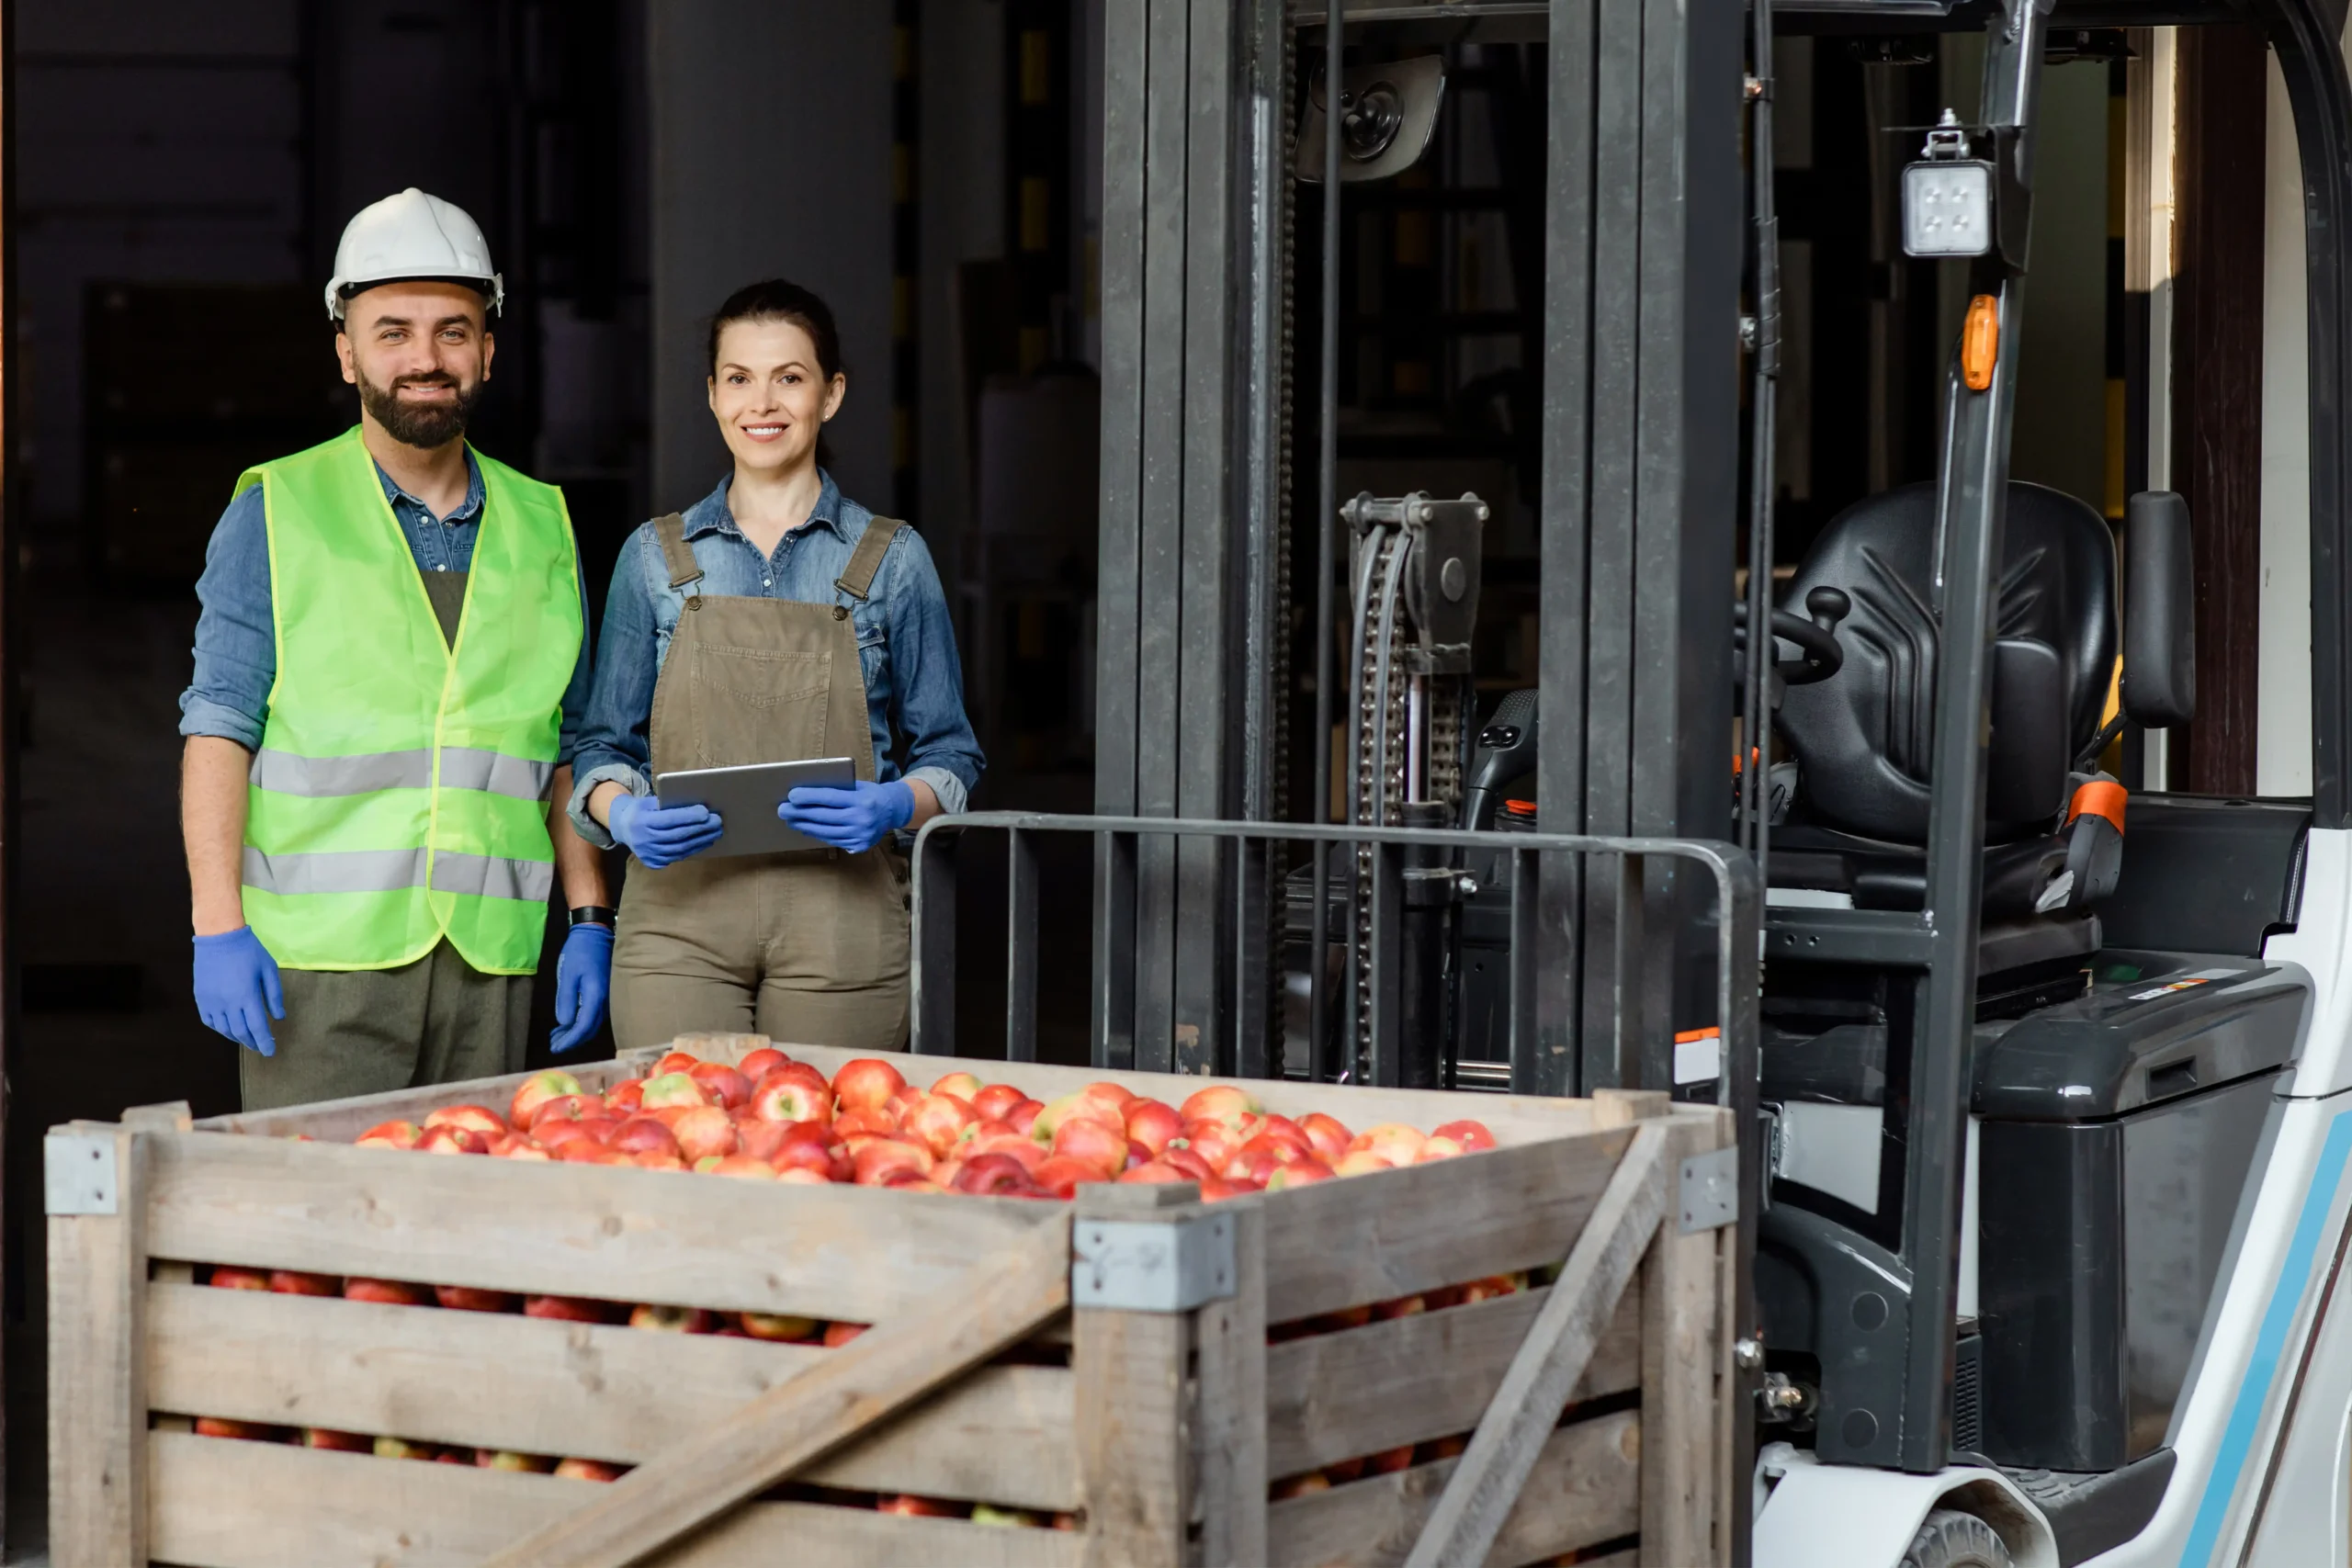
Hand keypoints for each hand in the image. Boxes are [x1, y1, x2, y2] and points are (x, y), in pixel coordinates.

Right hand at [192, 926, 283, 1056]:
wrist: (219, 936)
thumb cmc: (248, 951)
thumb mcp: (269, 969)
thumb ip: (274, 995)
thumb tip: (279, 1017)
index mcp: (247, 996)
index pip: (258, 1027)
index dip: (264, 1042)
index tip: (271, 1052)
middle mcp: (228, 1002)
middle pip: (241, 1032)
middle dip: (252, 1042)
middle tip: (260, 1047)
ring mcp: (212, 1001)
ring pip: (224, 1029)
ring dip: (236, 1037)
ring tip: (246, 1039)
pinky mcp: (201, 997)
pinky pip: (209, 1021)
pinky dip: (220, 1029)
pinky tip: (228, 1029)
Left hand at [549, 923, 612, 1053]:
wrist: (595, 933)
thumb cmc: (579, 952)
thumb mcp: (567, 975)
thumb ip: (566, 1000)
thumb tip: (564, 1023)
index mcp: (596, 996)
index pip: (583, 1027)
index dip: (569, 1040)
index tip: (555, 1048)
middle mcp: (605, 1001)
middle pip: (590, 1029)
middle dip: (571, 1040)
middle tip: (553, 1044)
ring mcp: (607, 998)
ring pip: (592, 1024)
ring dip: (575, 1033)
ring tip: (557, 1036)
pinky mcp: (604, 994)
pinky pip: (593, 1015)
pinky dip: (579, 1023)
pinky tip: (567, 1022)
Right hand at [607, 793, 722, 867]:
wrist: (623, 827)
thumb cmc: (642, 810)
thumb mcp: (650, 802)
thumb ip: (668, 804)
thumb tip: (697, 806)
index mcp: (641, 822)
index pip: (669, 820)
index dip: (689, 816)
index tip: (706, 812)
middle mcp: (644, 840)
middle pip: (678, 835)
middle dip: (701, 828)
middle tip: (718, 822)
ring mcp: (648, 854)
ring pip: (680, 849)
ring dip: (701, 840)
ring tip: (716, 832)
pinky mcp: (653, 863)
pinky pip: (678, 857)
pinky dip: (693, 849)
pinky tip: (705, 841)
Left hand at [778, 778, 914, 853]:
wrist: (893, 811)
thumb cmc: (871, 794)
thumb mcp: (858, 786)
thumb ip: (837, 790)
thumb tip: (806, 793)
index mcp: (863, 800)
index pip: (830, 798)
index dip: (809, 797)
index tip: (791, 796)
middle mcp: (862, 819)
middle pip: (824, 817)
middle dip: (800, 813)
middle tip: (783, 810)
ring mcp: (861, 835)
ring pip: (825, 831)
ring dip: (804, 825)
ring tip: (790, 819)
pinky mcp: (858, 846)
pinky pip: (832, 840)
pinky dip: (817, 833)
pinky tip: (806, 828)